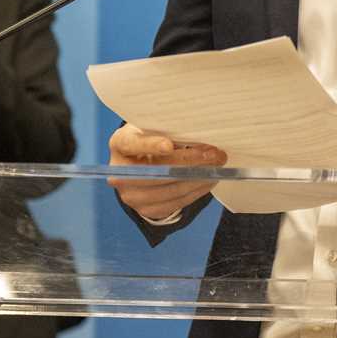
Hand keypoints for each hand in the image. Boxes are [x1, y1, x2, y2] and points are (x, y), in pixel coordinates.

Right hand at [107, 124, 226, 220]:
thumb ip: (169, 129)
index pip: (132, 144)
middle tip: (214, 155)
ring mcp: (131, 195)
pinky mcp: (146, 209)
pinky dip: (195, 192)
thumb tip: (199, 135)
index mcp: (120, 143)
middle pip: (156, 171)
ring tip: (216, 167)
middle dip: (188, 163)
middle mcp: (119, 172)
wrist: (141, 162)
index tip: (169, 145)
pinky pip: (175, 203)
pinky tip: (208, 181)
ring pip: (169, 190)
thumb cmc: (151, 138)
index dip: (150, 145)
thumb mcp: (153, 127)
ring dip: (197, 179)